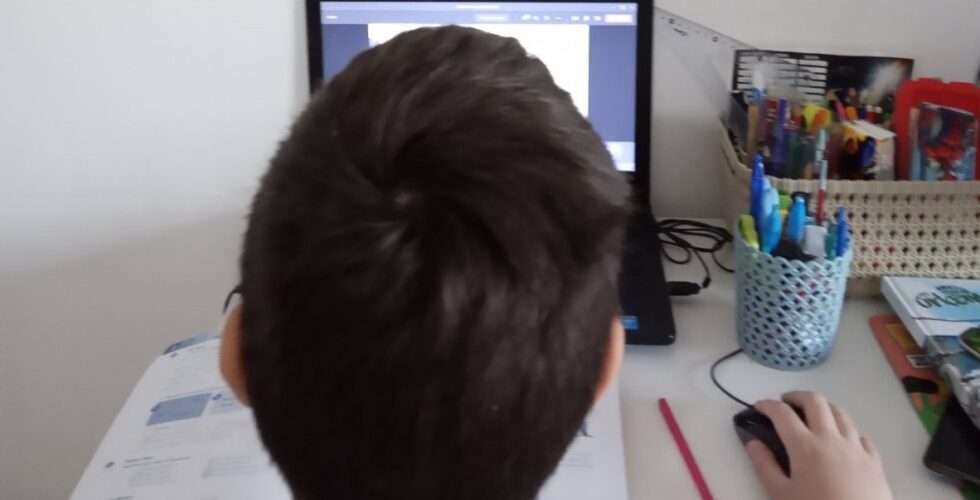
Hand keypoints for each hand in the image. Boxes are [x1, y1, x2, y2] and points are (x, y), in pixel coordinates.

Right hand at [746, 391, 892, 499]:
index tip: (759, 407)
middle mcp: (831, 438)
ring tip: (814, 415)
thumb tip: (753, 442)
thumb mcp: (780, 495)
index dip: (767, 405)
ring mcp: (856, 448)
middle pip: (815, 402)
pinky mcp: (874, 461)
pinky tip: (843, 442)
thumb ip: (765, 466)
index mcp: (805, 446)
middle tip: (786, 403)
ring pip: (841, 413)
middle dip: (797, 396)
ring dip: (823, 407)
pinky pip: (860, 436)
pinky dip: (848, 432)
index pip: (782, 414)